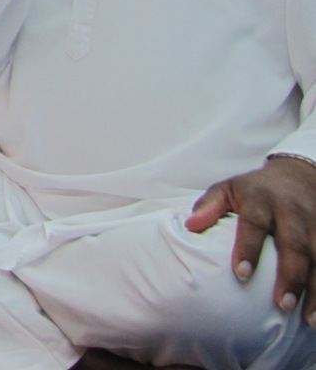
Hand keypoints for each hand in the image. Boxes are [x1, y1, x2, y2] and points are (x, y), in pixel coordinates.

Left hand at [185, 155, 315, 322]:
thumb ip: (209, 206)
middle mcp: (292, 213)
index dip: (248, 248)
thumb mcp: (227, 188)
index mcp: (261, 200)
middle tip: (282, 304)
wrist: (298, 175)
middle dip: (291, 276)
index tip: (240, 274)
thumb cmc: (254, 189)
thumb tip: (190, 226)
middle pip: (294, 245)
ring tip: (309, 319)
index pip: (253, 223)